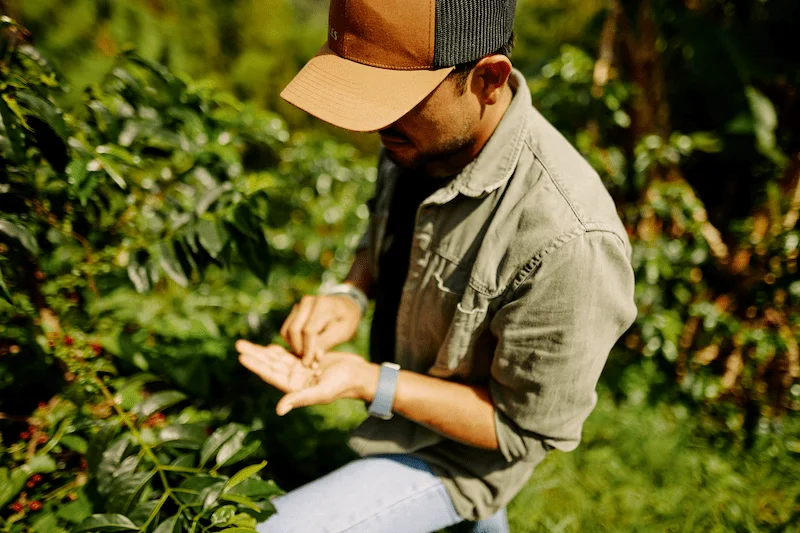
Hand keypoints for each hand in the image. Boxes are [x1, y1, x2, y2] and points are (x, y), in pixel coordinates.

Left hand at [236, 340, 376, 415]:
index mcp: (296, 388)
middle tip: (238, 344)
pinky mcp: (309, 362)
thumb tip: (279, 410)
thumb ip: (300, 399)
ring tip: (246, 343)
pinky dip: (279, 350)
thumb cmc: (343, 385)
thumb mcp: (322, 392)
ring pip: (277, 359)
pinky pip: (290, 355)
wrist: (359, 375)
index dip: (256, 365)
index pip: (271, 375)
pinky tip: (268, 345)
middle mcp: (295, 380)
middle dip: (254, 355)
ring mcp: (302, 371)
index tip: (242, 356)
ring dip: (262, 351)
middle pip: (270, 365)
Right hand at [279, 293, 361, 366]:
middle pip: (294, 330)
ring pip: (286, 331)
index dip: (308, 349)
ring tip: (307, 355)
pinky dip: (292, 341)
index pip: (309, 330)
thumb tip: (313, 358)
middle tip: (308, 362)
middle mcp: (307, 302)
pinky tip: (304, 347)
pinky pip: (286, 329)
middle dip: (299, 349)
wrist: (344, 306)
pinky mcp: (293, 311)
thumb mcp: (342, 332)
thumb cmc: (345, 320)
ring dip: (294, 346)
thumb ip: (326, 343)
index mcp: (323, 304)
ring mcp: (298, 305)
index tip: (309, 364)